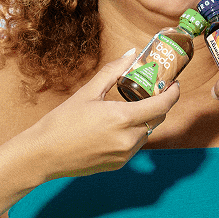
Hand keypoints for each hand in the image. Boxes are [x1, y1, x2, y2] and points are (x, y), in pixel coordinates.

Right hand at [14, 51, 181, 179]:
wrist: (43, 154)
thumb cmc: (62, 122)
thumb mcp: (88, 92)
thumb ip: (113, 72)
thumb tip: (131, 53)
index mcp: (122, 118)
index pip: (162, 105)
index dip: (173, 93)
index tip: (174, 84)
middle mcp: (128, 139)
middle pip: (157, 119)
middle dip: (159, 104)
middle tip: (152, 90)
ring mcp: (124, 154)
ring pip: (146, 132)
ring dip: (145, 119)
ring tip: (131, 106)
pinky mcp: (118, 164)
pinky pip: (135, 145)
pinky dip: (133, 133)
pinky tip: (117, 125)